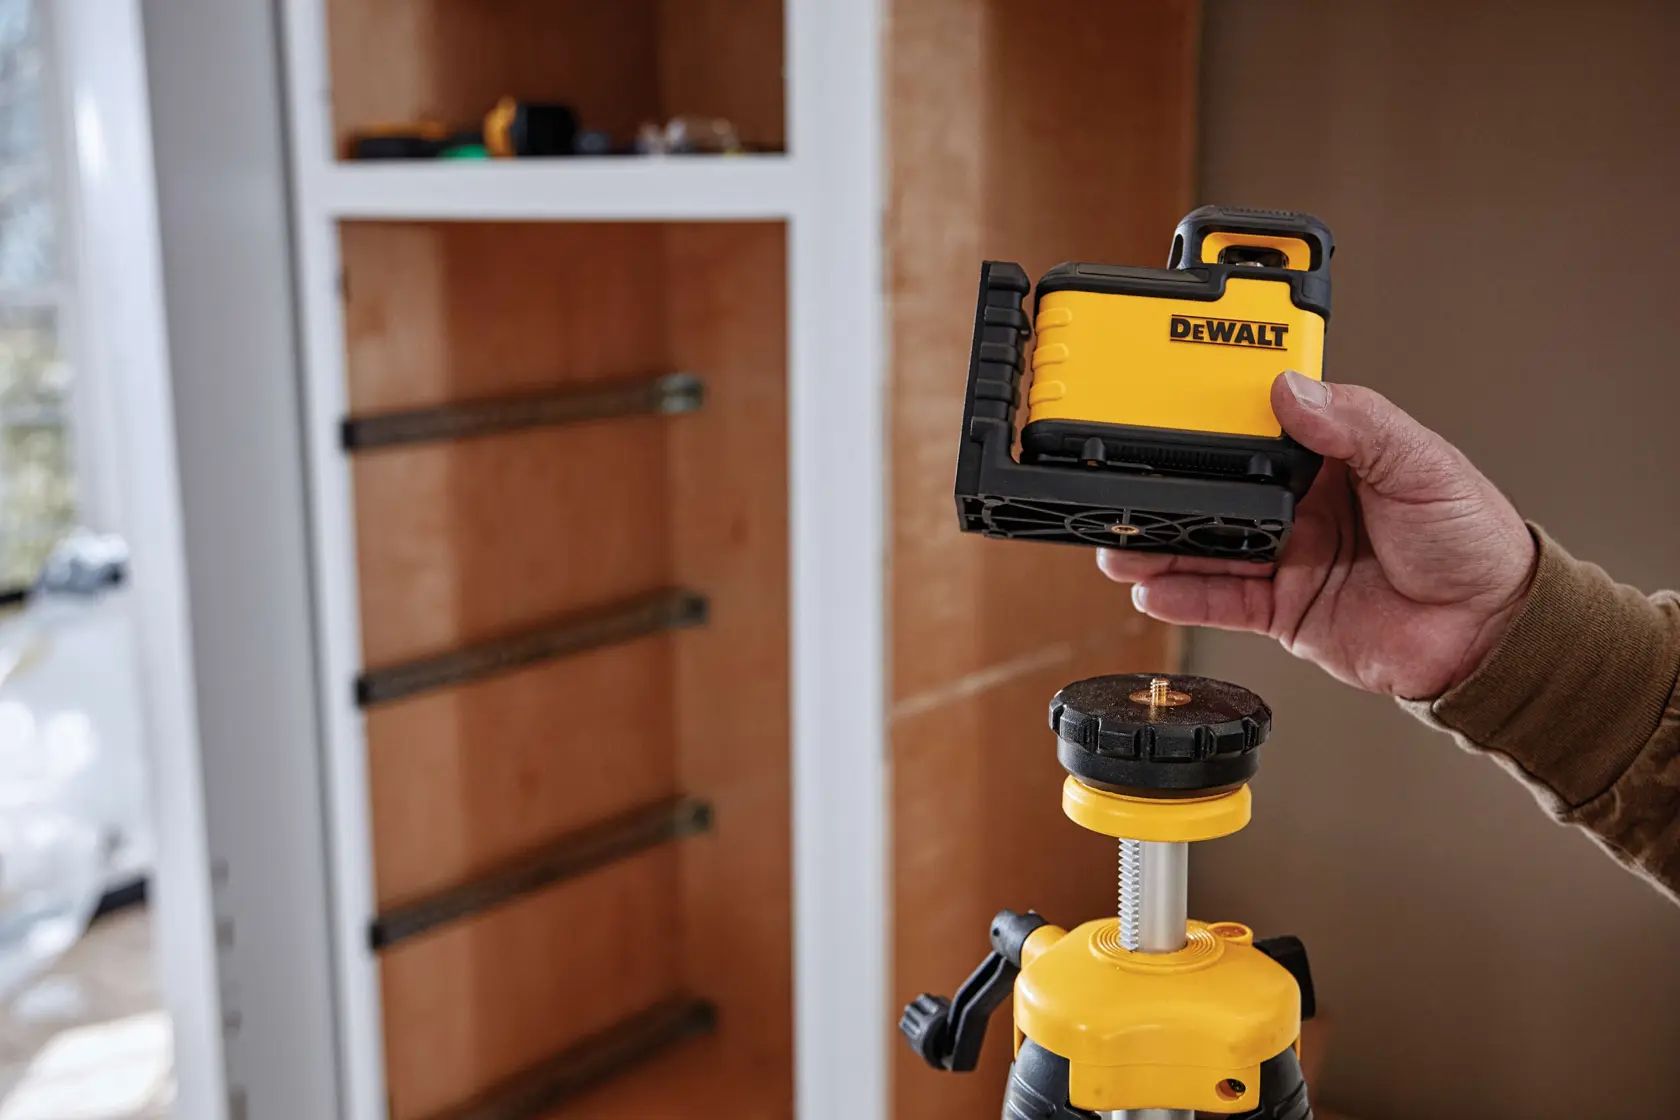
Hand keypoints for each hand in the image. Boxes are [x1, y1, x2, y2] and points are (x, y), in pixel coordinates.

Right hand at [1098, 371, 1537, 699]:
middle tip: (1124, 483)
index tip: (1164, 410)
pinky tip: (1151, 587)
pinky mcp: (1281, 609)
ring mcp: (1285, 556)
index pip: (1256, 426)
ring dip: (1159, 545)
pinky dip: (1183, 596)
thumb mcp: (1422, 464)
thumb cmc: (1471, 540)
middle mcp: (1298, 503)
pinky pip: (1220, 600)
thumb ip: (1357, 425)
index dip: (1209, 418)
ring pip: (1206, 547)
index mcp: (1330, 455)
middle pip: (1215, 490)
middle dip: (1166, 490)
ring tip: (1118, 540)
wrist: (1490, 635)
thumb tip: (1294, 390)